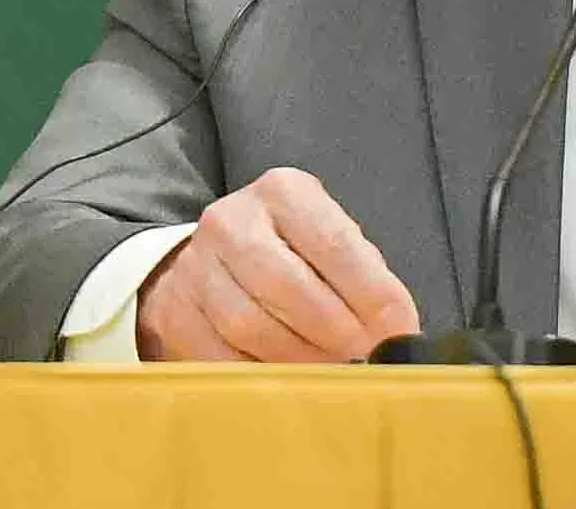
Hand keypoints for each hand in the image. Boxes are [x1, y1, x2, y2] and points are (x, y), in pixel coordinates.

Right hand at [139, 167, 419, 362]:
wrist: (214, 260)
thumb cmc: (295, 254)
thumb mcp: (330, 244)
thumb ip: (365, 279)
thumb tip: (398, 335)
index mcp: (283, 192)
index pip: (334, 243)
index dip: (372, 295)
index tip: (400, 332)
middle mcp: (232, 220)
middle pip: (286, 285)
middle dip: (335, 331)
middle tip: (364, 360)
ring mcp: (196, 266)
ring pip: (248, 324)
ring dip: (300, 360)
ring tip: (331, 375)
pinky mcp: (175, 311)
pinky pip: (217, 356)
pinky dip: (259, 377)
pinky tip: (287, 382)